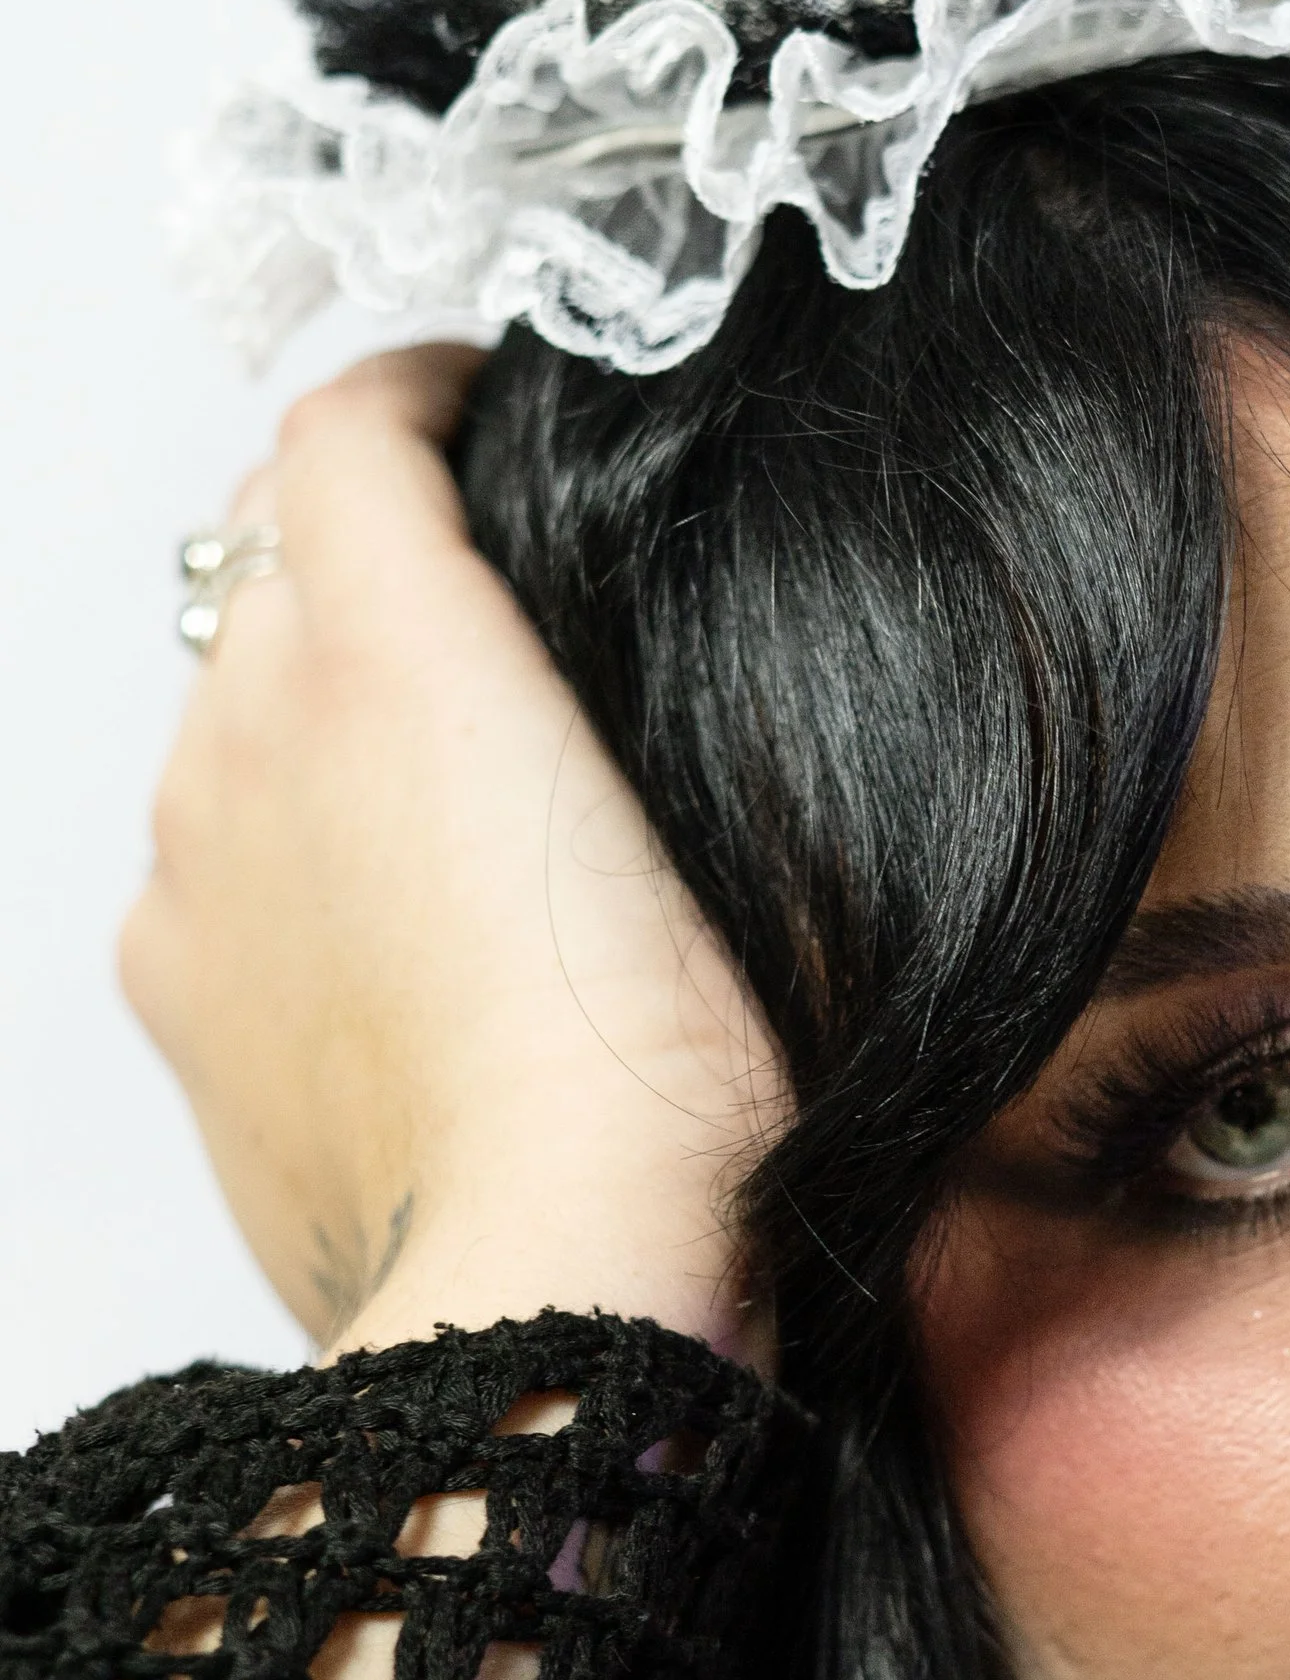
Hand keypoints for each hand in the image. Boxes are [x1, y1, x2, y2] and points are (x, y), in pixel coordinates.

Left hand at [123, 347, 787, 1366]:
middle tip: (489, 612)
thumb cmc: (674, 1077)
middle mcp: (248, 722)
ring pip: (228, 713)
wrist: (555, 1289)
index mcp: (384, 641)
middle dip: (363, 551)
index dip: (421, 390)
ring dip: (316, 713)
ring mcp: (191, 865)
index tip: (482, 409)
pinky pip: (207, 868)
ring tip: (452, 812)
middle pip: (266, 556)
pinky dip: (276, 862)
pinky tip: (392, 945)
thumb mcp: (724, 821)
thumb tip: (586, 637)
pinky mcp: (175, 996)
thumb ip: (627, 675)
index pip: (348, 426)